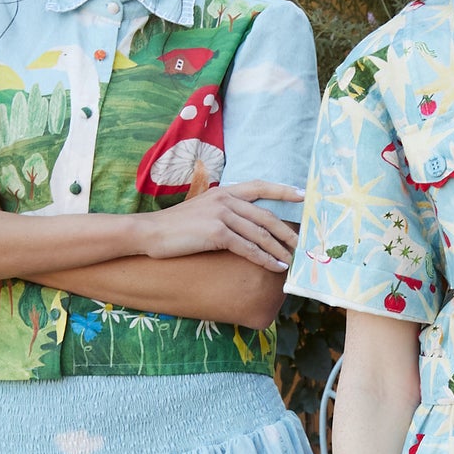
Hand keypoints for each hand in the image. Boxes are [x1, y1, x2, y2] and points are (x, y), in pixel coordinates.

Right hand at [142, 181, 302, 272]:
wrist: (150, 232)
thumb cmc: (175, 226)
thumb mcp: (203, 209)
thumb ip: (224, 211)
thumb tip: (245, 224)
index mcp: (224, 191)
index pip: (260, 186)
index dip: (283, 191)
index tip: (303, 196)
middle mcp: (226, 200)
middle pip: (266, 216)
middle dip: (287, 232)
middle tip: (303, 244)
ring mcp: (221, 215)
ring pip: (260, 234)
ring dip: (279, 249)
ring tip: (292, 261)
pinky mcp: (216, 233)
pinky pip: (247, 247)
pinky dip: (264, 258)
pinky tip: (275, 266)